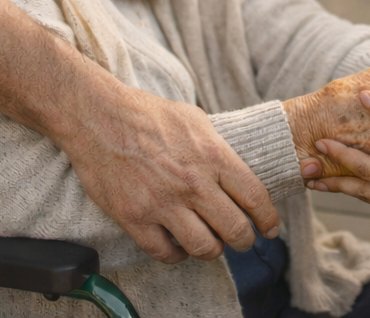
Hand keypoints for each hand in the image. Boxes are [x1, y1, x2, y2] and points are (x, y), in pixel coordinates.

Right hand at [60, 86, 278, 263]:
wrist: (99, 117)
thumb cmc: (148, 114)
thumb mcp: (196, 120)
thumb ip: (218, 148)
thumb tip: (237, 171)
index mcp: (213, 155)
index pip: (255, 197)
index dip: (268, 219)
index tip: (270, 229)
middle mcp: (193, 183)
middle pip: (235, 229)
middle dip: (244, 240)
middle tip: (242, 240)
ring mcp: (163, 202)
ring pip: (203, 247)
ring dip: (212, 250)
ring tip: (210, 243)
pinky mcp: (135, 217)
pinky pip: (164, 253)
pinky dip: (176, 255)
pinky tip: (178, 246)